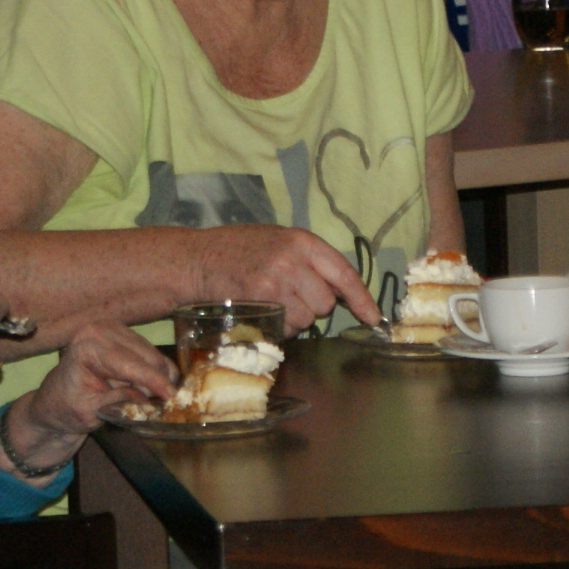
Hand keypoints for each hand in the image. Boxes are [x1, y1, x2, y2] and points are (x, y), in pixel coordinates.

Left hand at [18, 324, 177, 447]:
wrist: (57, 399)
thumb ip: (118, 401)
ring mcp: (114, 329)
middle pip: (146, 356)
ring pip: (153, 355)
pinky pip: (151, 354)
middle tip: (166, 407)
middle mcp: (100, 331)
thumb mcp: (90, 412)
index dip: (153, 381)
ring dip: (159, 378)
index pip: (129, 364)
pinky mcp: (125, 334)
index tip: (172, 396)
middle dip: (160, 381)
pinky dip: (156, 372)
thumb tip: (148, 399)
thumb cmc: (67, 407)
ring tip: (152, 401)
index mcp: (86, 348)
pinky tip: (150, 388)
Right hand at [199, 225, 382, 330]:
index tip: (373, 317)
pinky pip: (285, 327)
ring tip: (271, 302)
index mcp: (301, 241)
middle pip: (325, 303)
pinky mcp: (259, 302)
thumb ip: (308, 260)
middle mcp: (292, 260)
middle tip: (289, 296)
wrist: (195, 259)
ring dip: (294, 319)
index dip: (362, 298)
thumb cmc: (237, 249)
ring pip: (306, 318)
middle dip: (312, 306)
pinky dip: (279, 327)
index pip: (344, 273)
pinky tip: (261, 311)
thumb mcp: (277, 240)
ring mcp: (275, 282)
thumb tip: (339, 290)